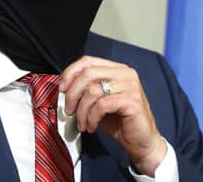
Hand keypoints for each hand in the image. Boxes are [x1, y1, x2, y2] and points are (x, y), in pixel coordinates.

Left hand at [59, 56, 166, 175]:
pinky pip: (102, 105)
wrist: (141, 141)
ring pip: (93, 90)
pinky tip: (91, 126)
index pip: (88, 61)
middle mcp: (125, 73)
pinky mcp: (132, 101)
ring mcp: (130, 86)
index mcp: (117, 69)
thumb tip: (64, 89)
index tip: (61, 89)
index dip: (71, 73)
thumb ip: (87, 90)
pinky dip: (92, 118)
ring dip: (82, 110)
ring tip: (81, 123)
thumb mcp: (99, 102)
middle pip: (88, 73)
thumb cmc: (119, 121)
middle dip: (72, 93)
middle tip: (68, 110)